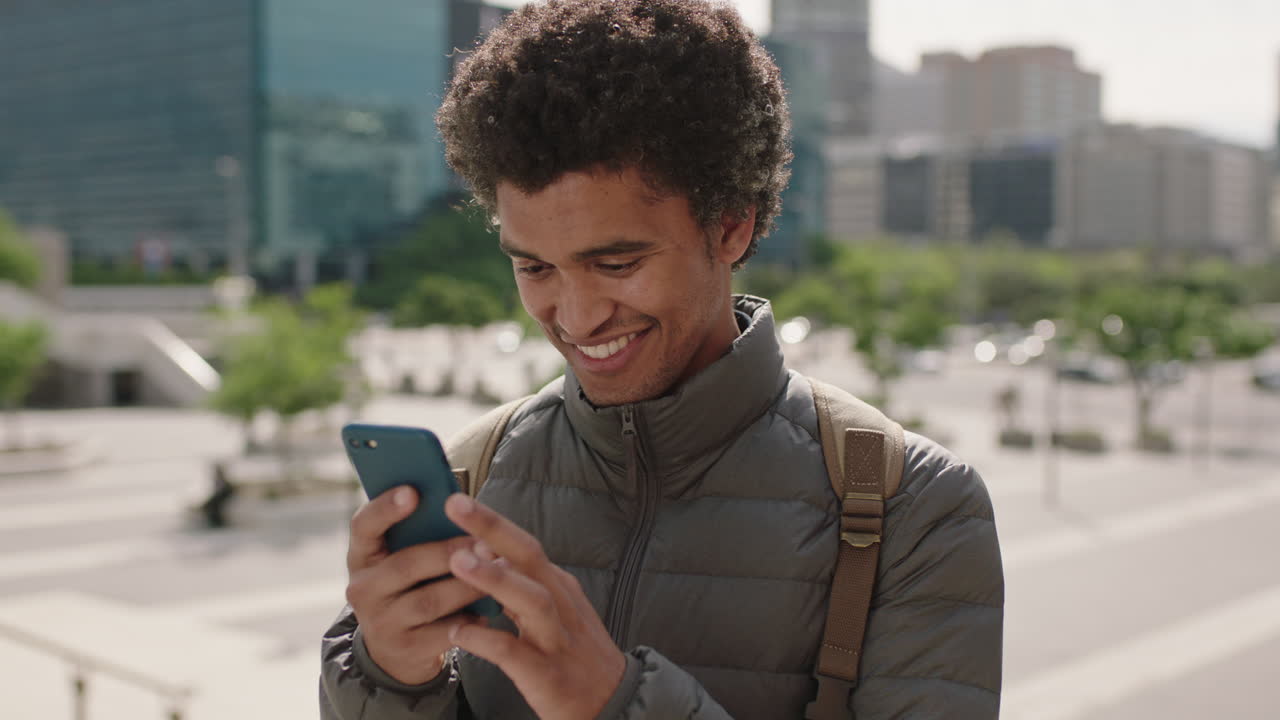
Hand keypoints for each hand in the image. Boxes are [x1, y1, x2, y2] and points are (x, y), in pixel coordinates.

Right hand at [345, 486, 488, 684]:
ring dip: (468, 584)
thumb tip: (460, 504)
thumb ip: (419, 533)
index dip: (385, 508)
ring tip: (499, 570)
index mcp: (362, 556)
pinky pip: (444, 631)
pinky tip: (492, 609)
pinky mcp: (406, 649)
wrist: (395, 650)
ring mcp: (382, 622)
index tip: (413, 491)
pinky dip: (470, 619)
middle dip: (449, 551)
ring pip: (430, 600)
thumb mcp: (400, 560)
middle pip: (406, 564)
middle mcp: (364, 589)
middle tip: (485, 541)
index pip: (364, 526)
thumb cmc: (408, 586)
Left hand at [444, 493, 626, 719]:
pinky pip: (514, 652)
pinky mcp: (548, 673)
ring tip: (459, 561)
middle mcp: (560, 604)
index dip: (493, 522)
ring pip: (530, 599)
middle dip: (493, 528)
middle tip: (456, 503)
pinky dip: (485, 640)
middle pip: (530, 556)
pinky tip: (457, 631)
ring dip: (495, 578)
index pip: (524, 544)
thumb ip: (518, 583)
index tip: (458, 502)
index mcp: (558, 585)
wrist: (612, 704)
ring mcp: (556, 638)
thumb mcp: (553, 610)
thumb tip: (482, 549)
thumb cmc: (574, 653)